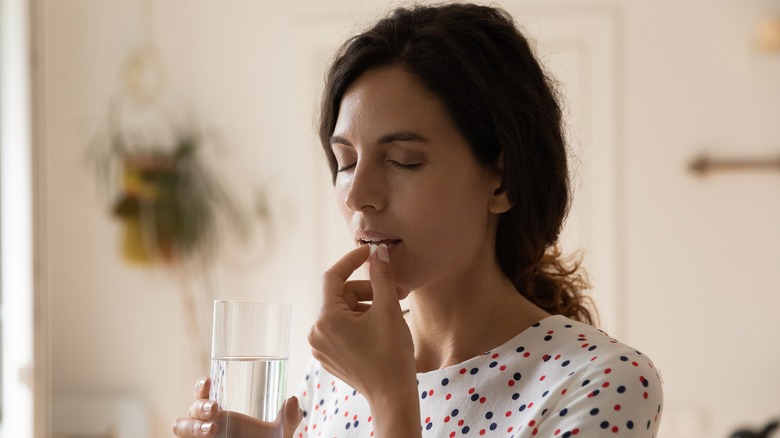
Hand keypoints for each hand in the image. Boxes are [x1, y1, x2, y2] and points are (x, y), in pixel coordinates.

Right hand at [172, 377, 302, 437]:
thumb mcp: (280, 432)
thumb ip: (289, 418)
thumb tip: (292, 399)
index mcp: (221, 414)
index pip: (202, 395)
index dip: (201, 386)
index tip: (209, 381)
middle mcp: (207, 425)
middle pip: (191, 411)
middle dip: (199, 407)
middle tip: (216, 409)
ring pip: (181, 427)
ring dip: (191, 426)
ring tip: (211, 429)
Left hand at [308, 244, 420, 436]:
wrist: (392, 397)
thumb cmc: (391, 355)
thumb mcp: (389, 310)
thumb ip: (382, 276)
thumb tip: (379, 252)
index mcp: (326, 319)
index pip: (333, 277)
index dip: (352, 260)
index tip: (370, 252)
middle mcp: (316, 332)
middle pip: (341, 295)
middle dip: (369, 290)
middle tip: (398, 291)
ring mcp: (321, 346)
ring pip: (343, 312)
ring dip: (367, 306)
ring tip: (393, 313)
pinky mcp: (329, 356)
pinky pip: (341, 328)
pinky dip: (360, 322)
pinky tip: (381, 328)